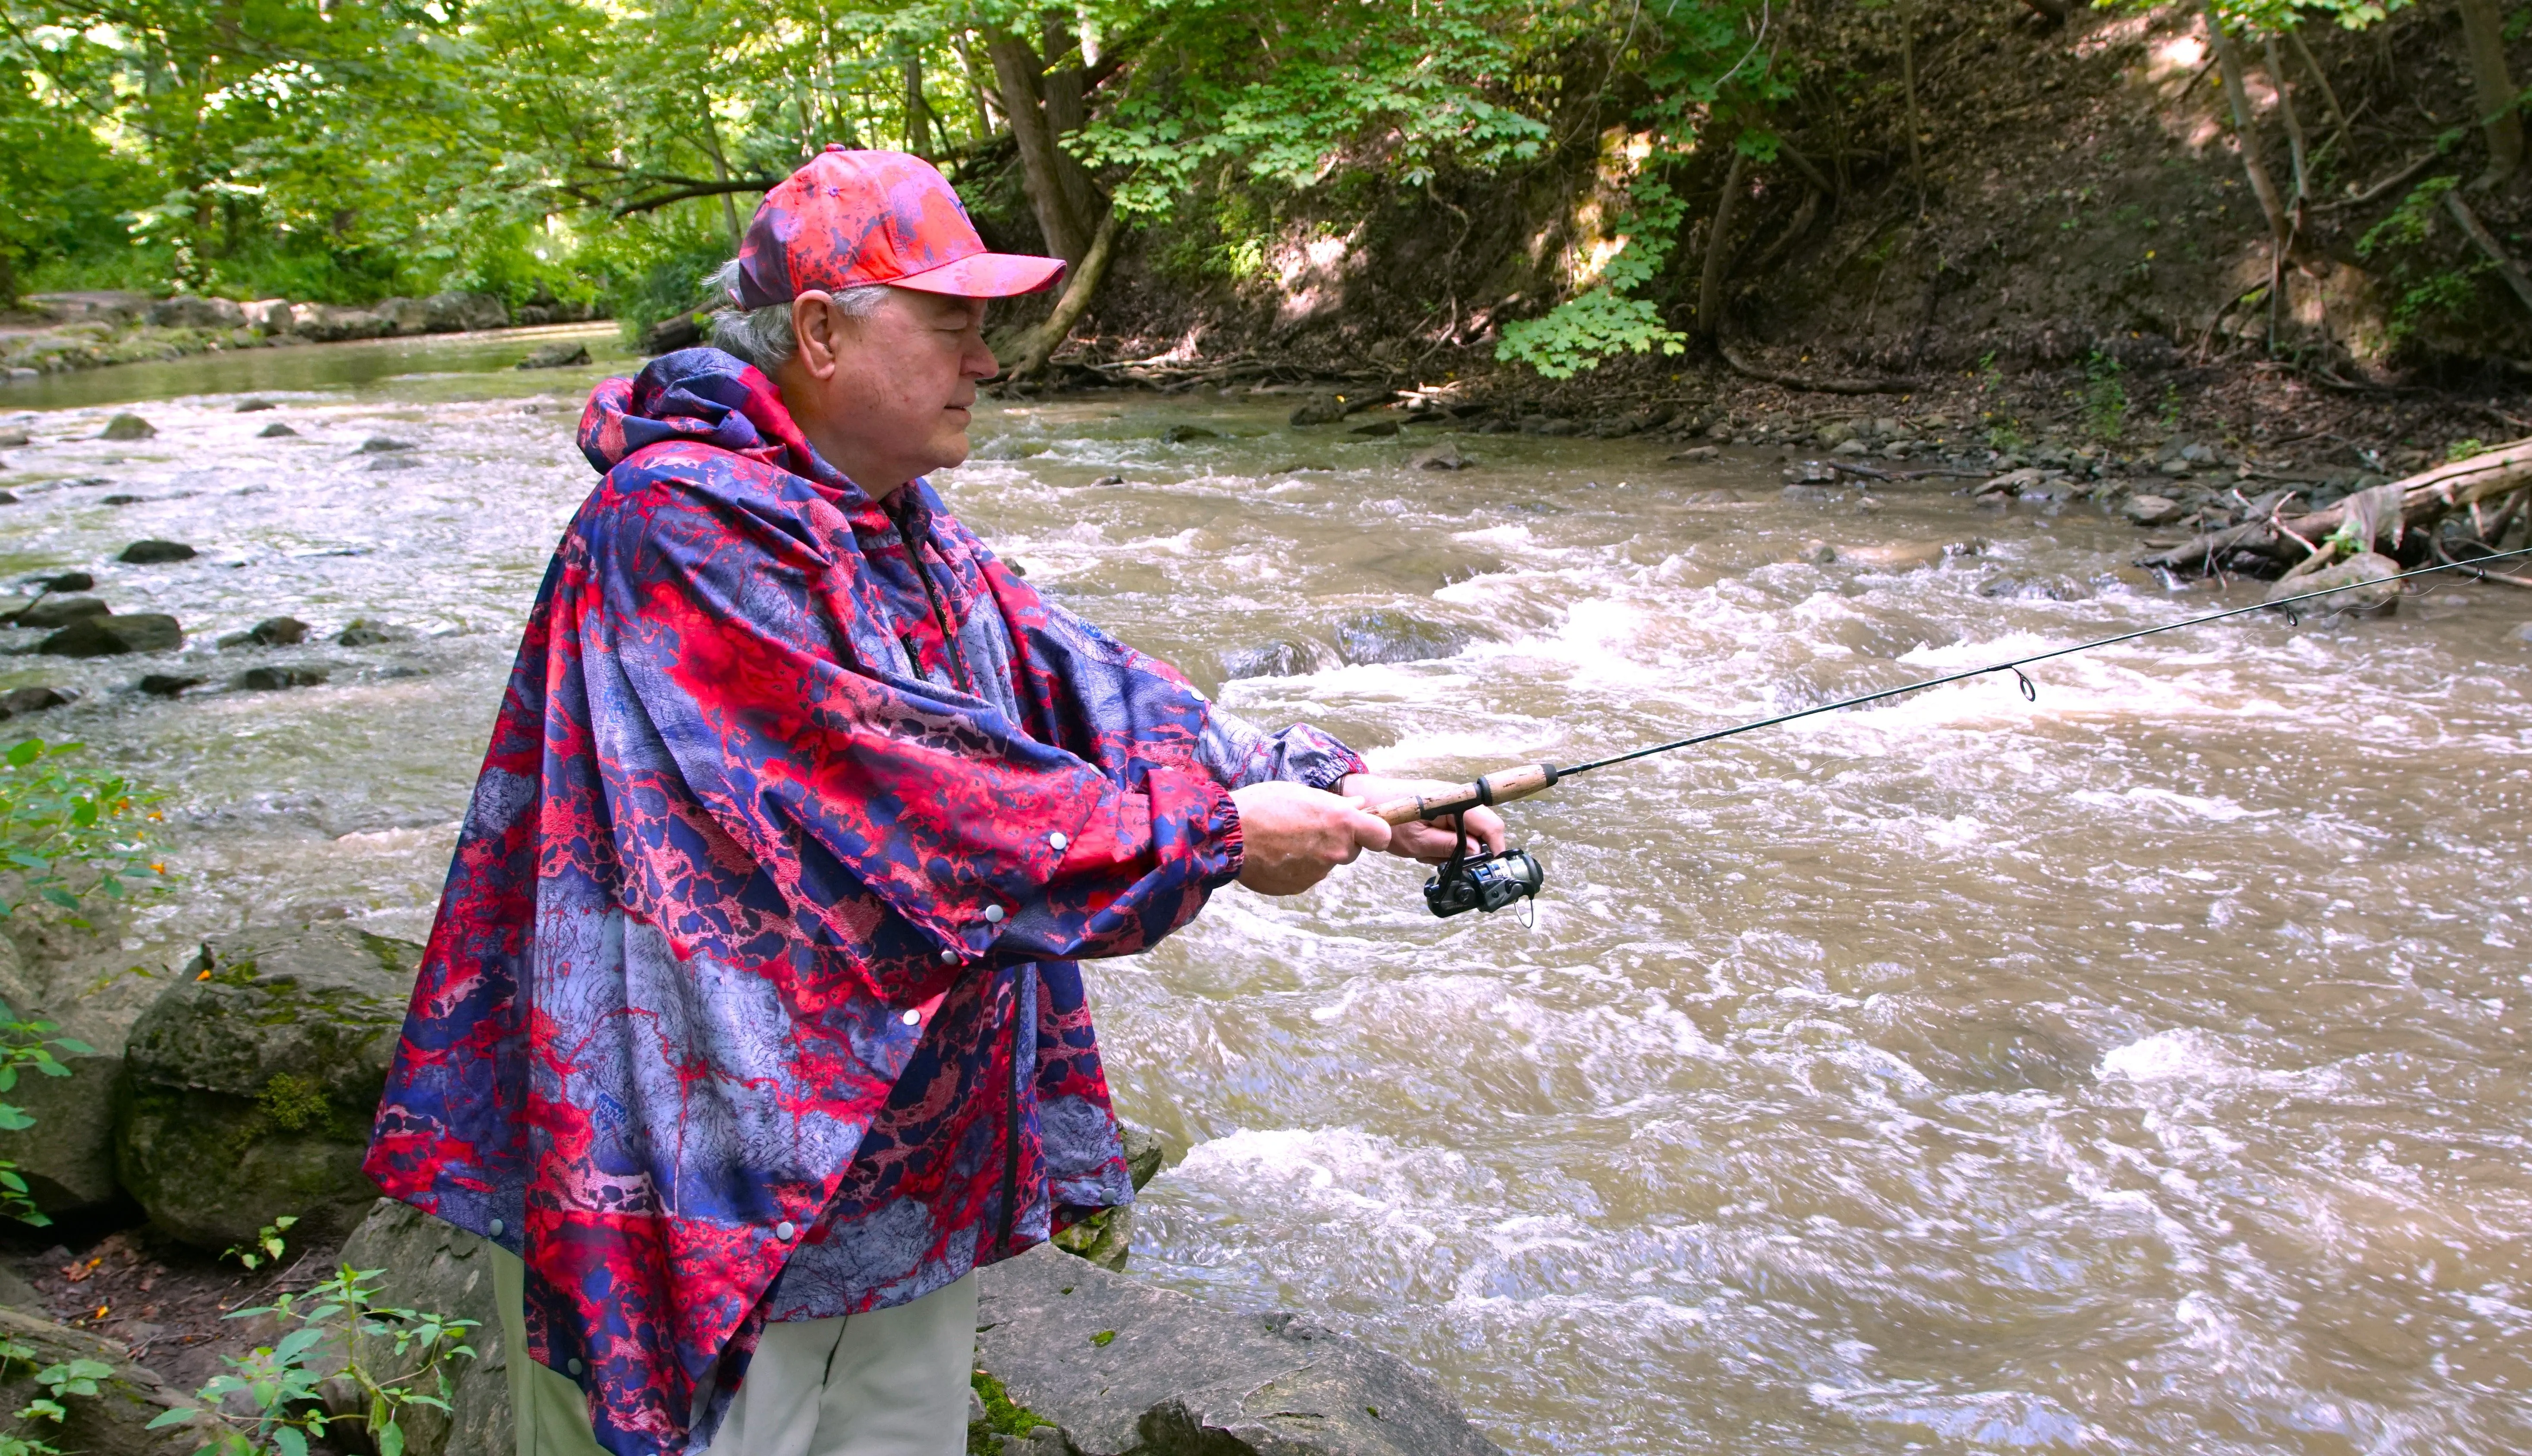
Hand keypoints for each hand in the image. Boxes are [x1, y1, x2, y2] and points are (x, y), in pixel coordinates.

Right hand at [1230, 781, 1392, 894]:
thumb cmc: (1263, 805)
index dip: (1375, 831)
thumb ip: (1334, 804)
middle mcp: (1335, 850)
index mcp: (1341, 822)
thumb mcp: (1301, 793)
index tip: (1365, 828)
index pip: (1381, 835)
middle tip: (1308, 827)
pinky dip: (1296, 867)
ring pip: (1326, 863)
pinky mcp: (1299, 887)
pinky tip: (1276, 853)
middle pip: (1350, 850)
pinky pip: (1306, 875)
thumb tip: (1358, 807)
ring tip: (1284, 838)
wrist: (1228, 835)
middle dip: (1337, 841)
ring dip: (1313, 853)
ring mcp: (1318, 873)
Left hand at [1337, 775, 1507, 863]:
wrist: (1367, 797)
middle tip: (1444, 861)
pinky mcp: (1442, 807)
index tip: (1491, 867)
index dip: (1495, 847)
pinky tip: (1423, 845)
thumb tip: (1477, 852)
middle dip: (1468, 851)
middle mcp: (1457, 797)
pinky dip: (1441, 841)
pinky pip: (1453, 828)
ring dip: (1451, 848)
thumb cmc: (1387, 816)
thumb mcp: (1417, 841)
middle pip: (1482, 829)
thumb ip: (1448, 847)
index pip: (1490, 824)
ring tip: (1425, 851)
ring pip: (1467, 831)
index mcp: (1454, 801)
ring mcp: (1450, 801)